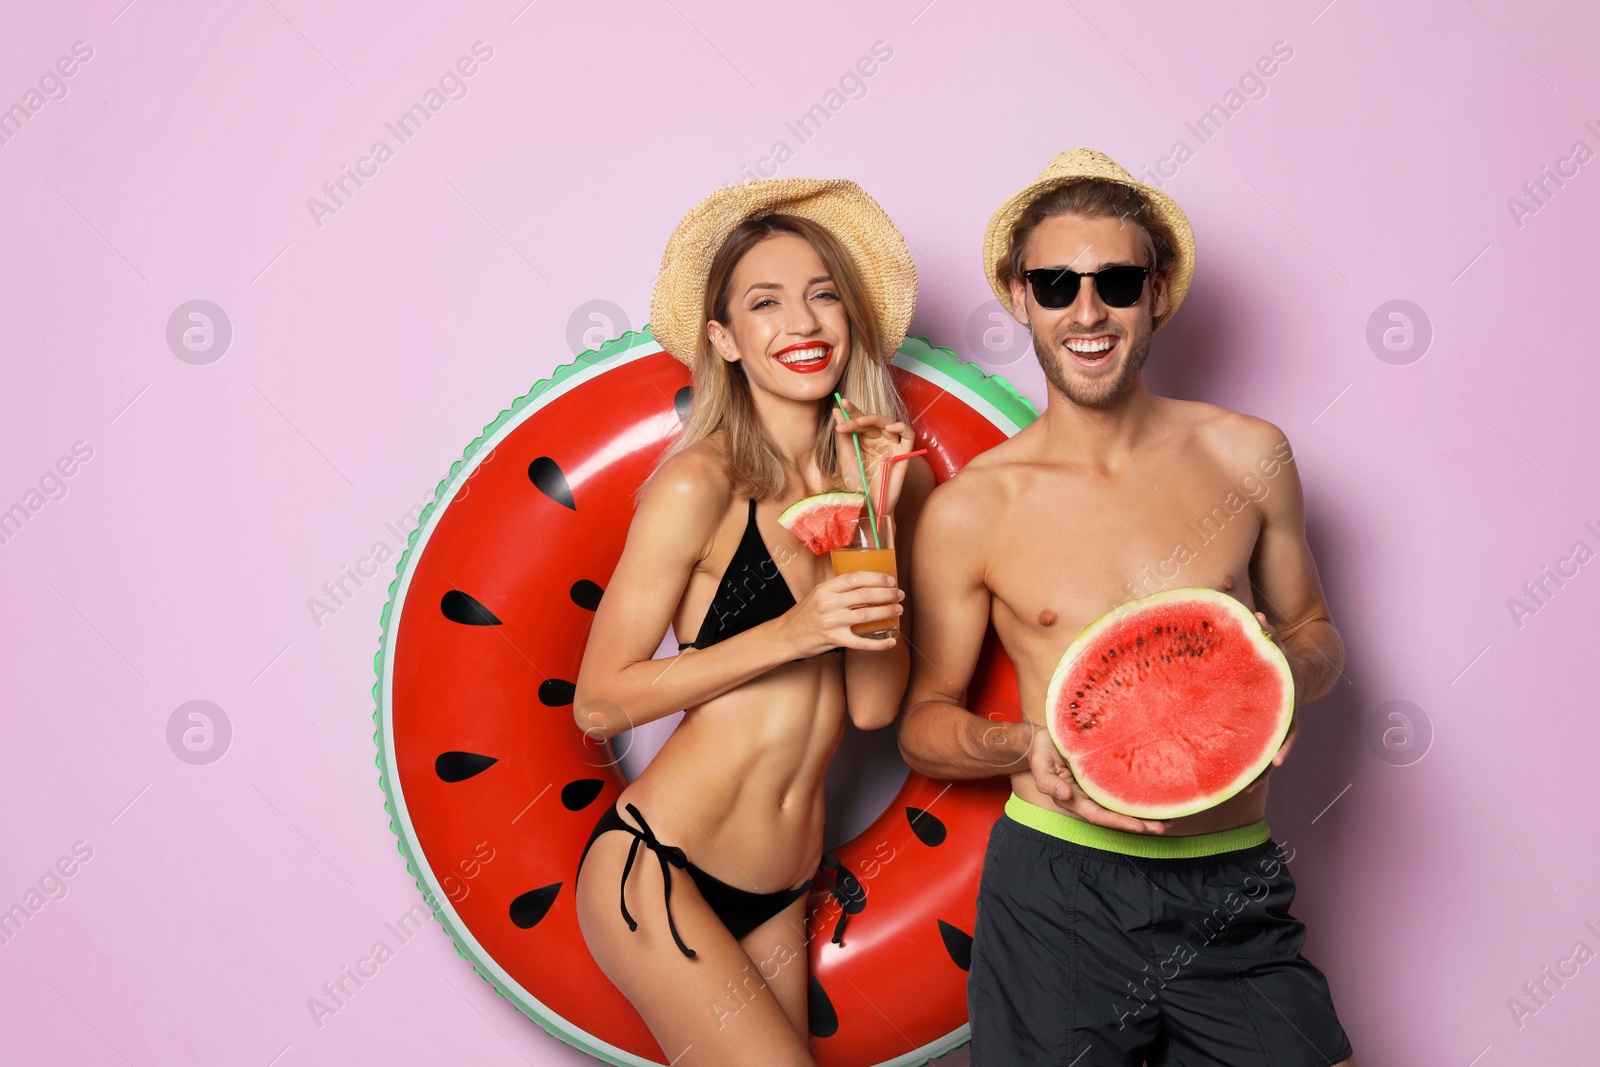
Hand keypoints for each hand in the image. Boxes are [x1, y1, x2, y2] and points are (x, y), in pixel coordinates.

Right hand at [776, 570, 903, 657]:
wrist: (786, 635)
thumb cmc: (804, 615)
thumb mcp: (818, 594)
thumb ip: (838, 590)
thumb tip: (866, 585)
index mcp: (825, 588)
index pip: (855, 578)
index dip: (876, 578)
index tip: (890, 580)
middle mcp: (828, 603)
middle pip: (864, 595)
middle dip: (886, 594)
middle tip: (899, 595)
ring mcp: (831, 622)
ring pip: (865, 616)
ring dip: (885, 613)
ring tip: (898, 611)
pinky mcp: (833, 639)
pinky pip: (861, 642)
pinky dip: (878, 643)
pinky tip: (890, 642)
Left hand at [832, 398, 915, 512]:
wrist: (866, 505)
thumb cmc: (856, 485)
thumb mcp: (846, 458)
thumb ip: (844, 435)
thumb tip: (838, 411)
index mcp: (863, 440)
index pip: (858, 421)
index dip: (851, 411)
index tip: (841, 404)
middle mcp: (878, 441)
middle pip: (872, 421)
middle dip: (859, 417)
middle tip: (849, 421)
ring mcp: (891, 446)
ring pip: (888, 423)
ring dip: (876, 419)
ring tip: (862, 422)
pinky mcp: (904, 454)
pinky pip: (908, 435)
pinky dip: (901, 427)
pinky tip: (890, 427)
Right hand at [1023, 723, 1169, 834]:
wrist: (1041, 739)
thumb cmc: (1041, 751)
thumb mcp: (1040, 766)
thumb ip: (1049, 783)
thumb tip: (1065, 795)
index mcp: (1072, 799)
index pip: (1098, 815)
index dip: (1119, 821)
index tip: (1140, 826)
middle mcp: (1087, 798)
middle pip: (1115, 816)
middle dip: (1139, 823)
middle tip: (1163, 826)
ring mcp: (1095, 790)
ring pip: (1121, 806)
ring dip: (1143, 814)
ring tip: (1167, 817)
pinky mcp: (1102, 778)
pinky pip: (1121, 791)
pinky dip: (1137, 797)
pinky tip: (1156, 797)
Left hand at [1242, 608, 1297, 793]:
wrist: (1300, 668)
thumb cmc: (1278, 653)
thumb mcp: (1272, 642)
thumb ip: (1264, 630)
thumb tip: (1250, 608)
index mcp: (1286, 698)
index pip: (1288, 724)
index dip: (1283, 744)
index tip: (1278, 764)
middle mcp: (1283, 715)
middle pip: (1277, 747)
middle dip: (1265, 767)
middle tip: (1251, 785)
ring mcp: (1274, 724)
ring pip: (1267, 752)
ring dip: (1257, 772)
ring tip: (1239, 791)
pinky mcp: (1262, 728)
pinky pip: (1257, 748)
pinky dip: (1247, 762)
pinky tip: (1231, 777)